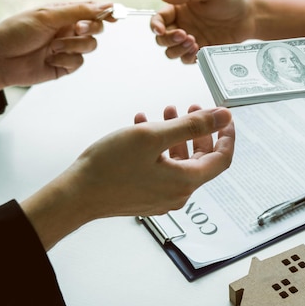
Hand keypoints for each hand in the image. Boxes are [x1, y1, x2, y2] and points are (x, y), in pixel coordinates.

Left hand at [0, 1, 113, 96]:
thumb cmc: (16, 33)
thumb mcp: (47, 16)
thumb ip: (77, 11)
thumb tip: (102, 6)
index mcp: (63, 13)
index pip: (91, 9)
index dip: (106, 11)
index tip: (115, 13)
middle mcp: (67, 30)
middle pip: (96, 28)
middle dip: (90, 28)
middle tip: (77, 29)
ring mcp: (67, 48)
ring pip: (90, 46)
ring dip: (73, 46)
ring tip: (53, 48)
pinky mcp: (64, 66)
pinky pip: (79, 63)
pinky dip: (66, 60)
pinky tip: (50, 59)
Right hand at [22, 105, 234, 249]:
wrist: (77, 194)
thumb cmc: (110, 167)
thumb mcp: (153, 137)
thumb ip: (191, 125)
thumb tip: (222, 117)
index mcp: (186, 181)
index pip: (222, 158)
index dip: (227, 134)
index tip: (224, 116)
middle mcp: (178, 193)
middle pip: (201, 159)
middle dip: (197, 130)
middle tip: (191, 107)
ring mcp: (162, 197)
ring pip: (179, 161)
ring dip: (175, 135)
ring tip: (165, 112)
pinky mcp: (147, 197)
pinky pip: (162, 169)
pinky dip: (159, 148)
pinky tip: (144, 128)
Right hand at [150, 0, 254, 63]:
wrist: (249, 16)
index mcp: (178, 9)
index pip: (158, 19)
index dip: (155, 26)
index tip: (161, 30)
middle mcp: (181, 25)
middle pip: (161, 39)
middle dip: (169, 39)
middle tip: (185, 35)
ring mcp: (190, 40)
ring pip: (171, 52)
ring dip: (178, 50)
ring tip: (194, 41)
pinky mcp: (200, 51)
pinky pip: (186, 60)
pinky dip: (188, 57)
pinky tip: (198, 49)